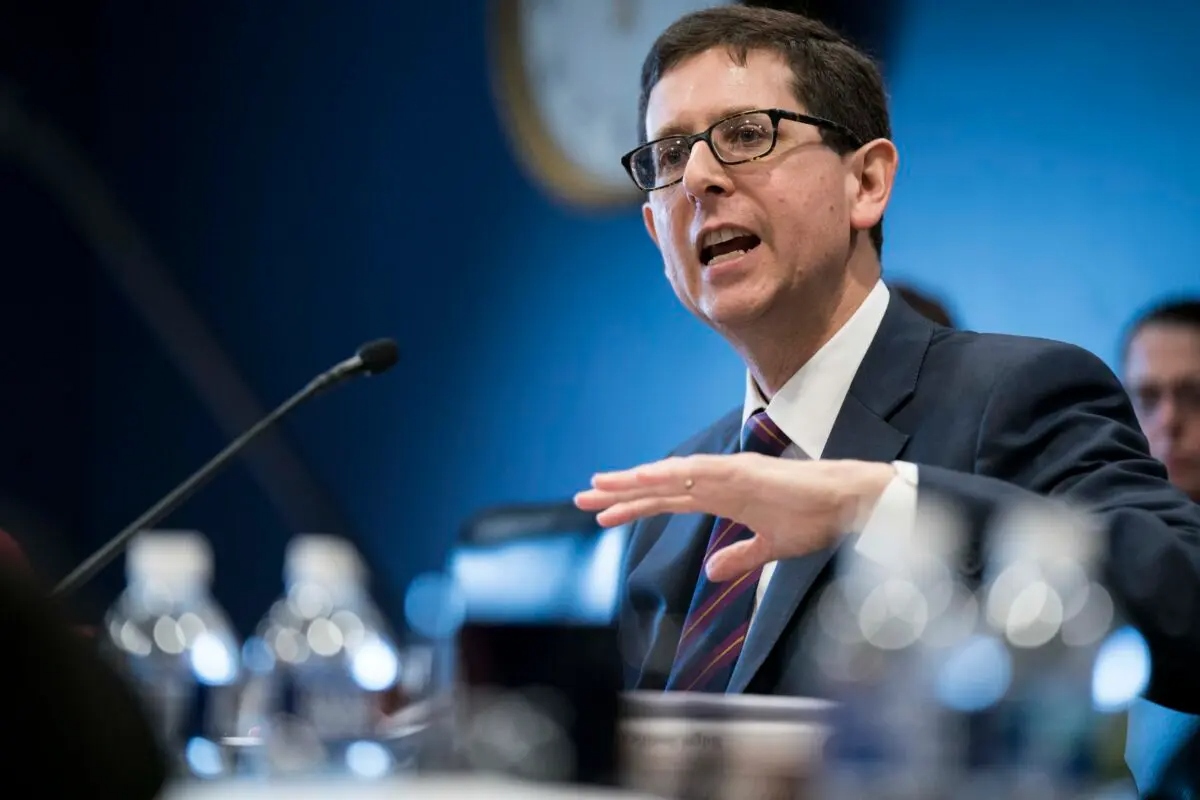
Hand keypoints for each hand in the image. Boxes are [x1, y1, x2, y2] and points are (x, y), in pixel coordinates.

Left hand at [574, 455, 894, 580]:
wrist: (848, 502)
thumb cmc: (815, 518)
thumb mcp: (770, 548)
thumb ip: (739, 557)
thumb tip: (711, 571)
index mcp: (722, 497)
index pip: (667, 502)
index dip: (634, 507)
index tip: (603, 515)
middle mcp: (719, 481)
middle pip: (659, 487)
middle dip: (620, 493)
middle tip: (582, 498)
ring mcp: (729, 473)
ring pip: (671, 476)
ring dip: (635, 480)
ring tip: (601, 485)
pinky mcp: (744, 472)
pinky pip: (700, 473)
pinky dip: (671, 474)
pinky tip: (645, 477)